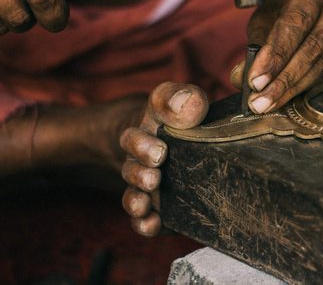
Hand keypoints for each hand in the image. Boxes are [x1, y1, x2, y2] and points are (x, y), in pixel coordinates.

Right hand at [120, 82, 207, 236]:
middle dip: (140, 175)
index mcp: (143, 132)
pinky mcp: (157, 204)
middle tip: (155, 177)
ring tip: (146, 204)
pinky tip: (153, 224)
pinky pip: (144, 218)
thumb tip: (190, 104)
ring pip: (134, 196)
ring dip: (137, 201)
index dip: (141, 146)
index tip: (160, 151)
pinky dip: (145, 224)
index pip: (133, 137)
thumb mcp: (174, 99)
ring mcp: (146, 183)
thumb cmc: (174, 116)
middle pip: (132, 169)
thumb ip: (180, 97)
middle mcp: (139, 160)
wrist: (170, 136)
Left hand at [245, 0, 322, 113]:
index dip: (275, 54)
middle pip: (312, 46)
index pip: (295, 22)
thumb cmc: (293, 2)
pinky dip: (311, 84)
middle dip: (283, 79)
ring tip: (270, 102)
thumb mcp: (269, 13)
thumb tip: (239, 78)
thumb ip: (256, 43)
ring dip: (295, 87)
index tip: (256, 81)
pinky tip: (292, 93)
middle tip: (260, 101)